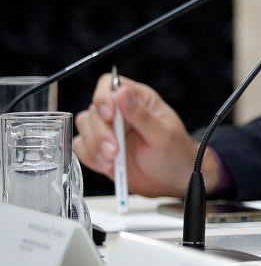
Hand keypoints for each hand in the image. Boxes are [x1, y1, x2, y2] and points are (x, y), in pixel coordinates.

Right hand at [70, 75, 213, 195]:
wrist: (172, 181)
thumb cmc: (175, 154)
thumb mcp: (164, 134)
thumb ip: (141, 114)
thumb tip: (122, 92)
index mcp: (139, 100)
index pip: (110, 84)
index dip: (103, 97)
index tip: (109, 116)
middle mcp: (120, 112)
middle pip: (94, 109)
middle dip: (101, 132)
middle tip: (115, 150)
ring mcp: (108, 130)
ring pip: (84, 127)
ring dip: (95, 145)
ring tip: (114, 159)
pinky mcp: (99, 148)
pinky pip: (80, 147)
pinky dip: (90, 157)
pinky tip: (108, 165)